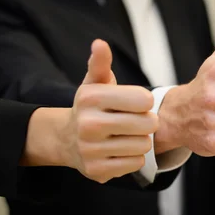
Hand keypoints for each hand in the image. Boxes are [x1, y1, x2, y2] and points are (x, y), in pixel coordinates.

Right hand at [63, 39, 158, 182]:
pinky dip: (133, 157)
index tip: (135, 103)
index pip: (145, 100)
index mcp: (91, 98)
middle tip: (136, 122)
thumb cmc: (91, 107)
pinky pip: (136, 163)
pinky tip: (120, 150)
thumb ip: (101, 63)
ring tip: (127, 136)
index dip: (144, 102)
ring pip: (144, 145)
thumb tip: (100, 44)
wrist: (66, 140)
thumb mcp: (95, 82)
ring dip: (141, 141)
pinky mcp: (97, 171)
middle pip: (148, 124)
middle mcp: (88, 124)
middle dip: (148, 122)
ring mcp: (91, 150)